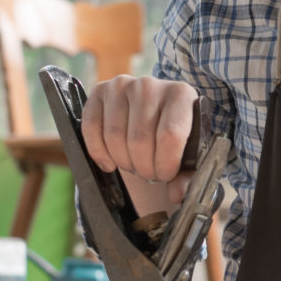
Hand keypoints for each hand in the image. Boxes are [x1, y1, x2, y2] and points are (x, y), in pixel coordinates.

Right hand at [81, 74, 198, 204]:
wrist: (157, 107)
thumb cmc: (176, 131)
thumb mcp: (190, 150)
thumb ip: (188, 176)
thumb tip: (176, 194)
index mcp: (181, 94)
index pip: (169, 135)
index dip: (165, 164)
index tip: (166, 174)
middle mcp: (150, 85)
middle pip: (140, 140)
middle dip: (144, 167)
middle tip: (150, 173)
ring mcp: (122, 85)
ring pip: (114, 137)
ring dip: (123, 161)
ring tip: (135, 163)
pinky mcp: (99, 91)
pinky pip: (91, 128)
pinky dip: (98, 152)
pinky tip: (110, 162)